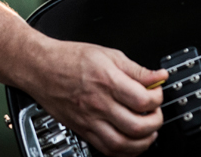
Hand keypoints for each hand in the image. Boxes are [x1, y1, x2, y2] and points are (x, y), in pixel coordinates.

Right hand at [26, 38, 168, 156]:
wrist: (41, 68)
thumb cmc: (71, 59)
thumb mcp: (109, 54)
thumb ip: (136, 69)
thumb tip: (158, 76)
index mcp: (108, 81)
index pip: (142, 100)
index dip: (157, 99)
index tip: (157, 93)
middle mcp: (99, 104)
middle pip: (136, 126)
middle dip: (155, 122)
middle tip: (156, 113)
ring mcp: (90, 120)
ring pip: (122, 144)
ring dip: (143, 142)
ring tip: (149, 131)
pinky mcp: (83, 130)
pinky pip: (107, 149)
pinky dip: (124, 151)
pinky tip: (132, 142)